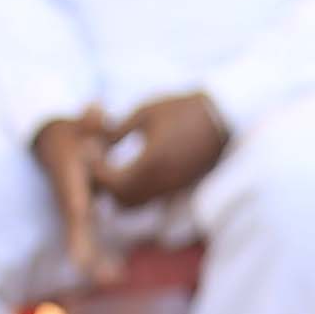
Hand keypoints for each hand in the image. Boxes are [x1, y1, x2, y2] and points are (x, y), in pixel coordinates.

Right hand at [30, 116, 112, 281]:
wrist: (52, 142)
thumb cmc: (70, 132)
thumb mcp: (79, 123)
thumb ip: (89, 120)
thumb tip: (97, 108)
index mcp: (72, 180)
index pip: (75, 200)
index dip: (80, 212)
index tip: (83, 229)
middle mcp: (70, 199)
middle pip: (78, 230)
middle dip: (88, 252)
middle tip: (103, 275)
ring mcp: (74, 211)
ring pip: (83, 242)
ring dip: (95, 263)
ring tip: (114, 280)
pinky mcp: (80, 217)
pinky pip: (89, 242)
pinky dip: (97, 260)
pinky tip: (116, 276)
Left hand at [96, 90, 231, 207]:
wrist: (221, 119)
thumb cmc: (182, 110)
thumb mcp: (145, 113)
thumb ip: (118, 131)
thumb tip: (97, 142)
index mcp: (152, 161)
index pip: (114, 182)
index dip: (98, 171)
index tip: (93, 150)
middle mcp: (162, 181)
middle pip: (122, 200)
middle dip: (106, 185)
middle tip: (99, 161)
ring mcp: (172, 188)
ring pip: (136, 204)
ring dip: (120, 190)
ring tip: (114, 165)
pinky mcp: (178, 188)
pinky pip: (150, 198)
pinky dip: (136, 190)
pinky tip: (133, 168)